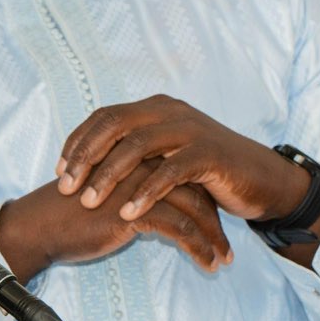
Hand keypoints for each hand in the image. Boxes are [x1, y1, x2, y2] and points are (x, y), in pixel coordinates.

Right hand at [0, 176, 230, 284]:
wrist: (38, 227)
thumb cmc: (66, 216)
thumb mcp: (106, 195)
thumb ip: (131, 191)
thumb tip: (157, 209)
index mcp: (133, 155)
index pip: (183, 172)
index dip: (204, 198)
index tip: (215, 226)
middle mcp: (140, 163)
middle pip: (195, 187)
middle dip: (215, 220)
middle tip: (226, 248)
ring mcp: (139, 184)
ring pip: (194, 207)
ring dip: (212, 237)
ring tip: (221, 261)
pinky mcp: (134, 208)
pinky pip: (180, 228)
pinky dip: (198, 247)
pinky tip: (207, 264)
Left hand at [57, 96, 319, 231]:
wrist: (261, 179)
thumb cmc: (206, 173)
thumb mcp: (164, 157)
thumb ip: (134, 154)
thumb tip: (88, 167)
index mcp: (154, 108)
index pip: (104, 117)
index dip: (78, 142)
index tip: (58, 171)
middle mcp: (169, 111)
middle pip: (114, 125)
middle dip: (84, 156)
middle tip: (65, 187)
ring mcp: (190, 129)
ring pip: (137, 145)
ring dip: (109, 174)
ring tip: (89, 201)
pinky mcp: (209, 153)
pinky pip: (170, 170)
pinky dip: (147, 191)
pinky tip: (129, 212)